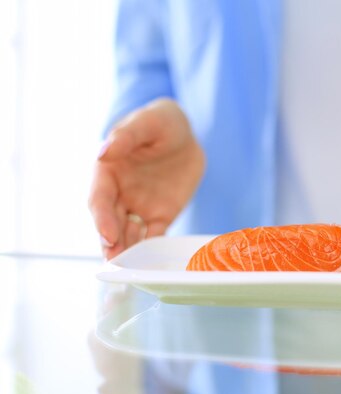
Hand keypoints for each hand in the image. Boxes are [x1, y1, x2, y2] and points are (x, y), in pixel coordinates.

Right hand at [89, 98, 205, 258]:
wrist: (186, 133)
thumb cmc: (161, 121)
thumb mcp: (147, 122)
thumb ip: (127, 136)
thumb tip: (103, 151)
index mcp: (108, 171)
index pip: (99, 199)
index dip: (101, 218)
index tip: (107, 234)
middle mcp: (119, 193)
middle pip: (110, 222)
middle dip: (111, 243)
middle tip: (114, 262)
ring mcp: (139, 206)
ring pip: (129, 233)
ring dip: (127, 251)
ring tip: (127, 271)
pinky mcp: (161, 214)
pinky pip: (155, 235)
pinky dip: (151, 249)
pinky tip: (150, 264)